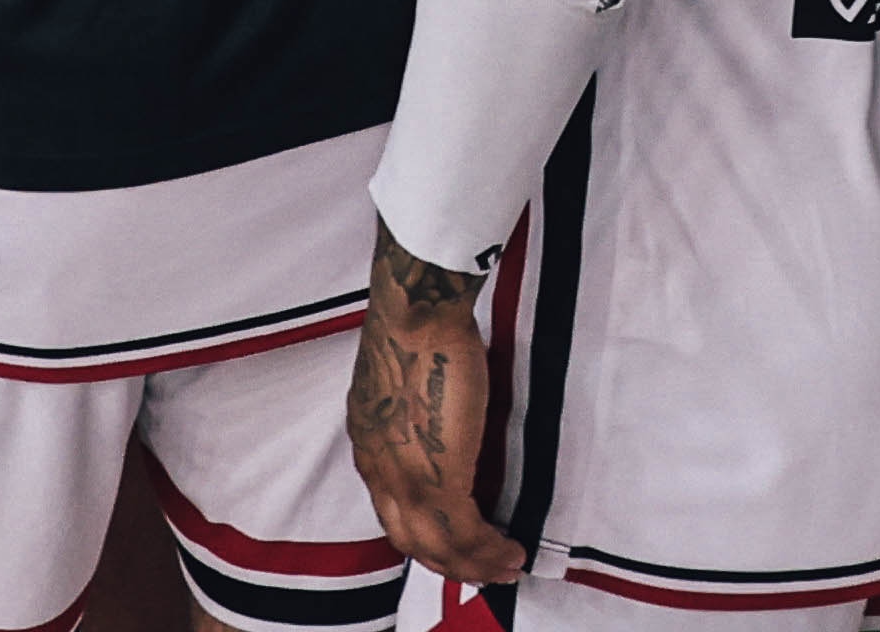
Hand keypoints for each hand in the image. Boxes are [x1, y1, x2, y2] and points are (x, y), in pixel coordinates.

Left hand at [350, 237, 525, 584]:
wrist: (416, 313)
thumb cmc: (418, 326)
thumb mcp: (405, 379)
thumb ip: (419, 408)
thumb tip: (450, 418)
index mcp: (369, 442)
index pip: (391, 503)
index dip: (421, 527)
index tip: (450, 534)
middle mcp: (379, 468)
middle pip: (408, 536)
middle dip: (446, 558)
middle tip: (479, 565)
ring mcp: (405, 479)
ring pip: (435, 545)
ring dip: (471, 564)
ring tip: (504, 567)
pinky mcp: (437, 480)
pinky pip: (464, 535)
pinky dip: (488, 551)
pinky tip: (510, 551)